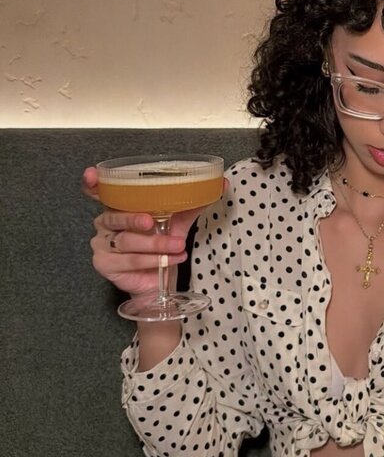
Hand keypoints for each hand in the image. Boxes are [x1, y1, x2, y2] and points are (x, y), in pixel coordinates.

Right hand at [83, 167, 226, 295]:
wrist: (158, 282)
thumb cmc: (162, 246)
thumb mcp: (177, 223)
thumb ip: (191, 204)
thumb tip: (219, 185)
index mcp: (118, 206)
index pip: (98, 191)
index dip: (92, 183)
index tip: (91, 174)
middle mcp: (105, 222)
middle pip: (116, 216)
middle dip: (135, 219)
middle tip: (152, 222)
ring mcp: (102, 243)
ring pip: (127, 241)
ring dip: (155, 244)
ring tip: (178, 246)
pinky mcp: (104, 264)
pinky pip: (128, 261)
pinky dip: (152, 261)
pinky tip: (169, 260)